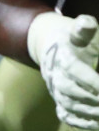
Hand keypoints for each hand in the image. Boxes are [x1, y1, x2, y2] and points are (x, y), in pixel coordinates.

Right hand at [28, 12, 98, 128]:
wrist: (51, 46)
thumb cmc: (75, 39)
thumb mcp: (80, 30)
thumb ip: (84, 27)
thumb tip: (87, 24)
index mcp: (62, 56)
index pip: (75, 70)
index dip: (92, 81)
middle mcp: (55, 74)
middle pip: (71, 90)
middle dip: (93, 98)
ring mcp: (55, 89)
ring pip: (70, 105)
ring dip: (90, 112)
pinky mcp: (58, 100)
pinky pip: (66, 114)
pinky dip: (81, 122)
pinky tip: (97, 123)